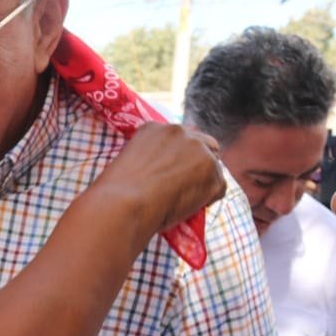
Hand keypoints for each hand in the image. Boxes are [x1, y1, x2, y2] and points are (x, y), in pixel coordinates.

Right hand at [94, 123, 224, 235]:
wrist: (124, 203)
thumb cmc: (116, 192)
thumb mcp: (129, 162)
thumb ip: (150, 157)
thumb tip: (164, 173)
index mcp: (155, 127)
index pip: (181, 138)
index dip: (180, 157)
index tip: (172, 173)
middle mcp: (180, 132)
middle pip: (204, 144)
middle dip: (199, 163)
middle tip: (185, 186)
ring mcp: (199, 150)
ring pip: (213, 167)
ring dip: (204, 182)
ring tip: (183, 201)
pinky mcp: (212, 172)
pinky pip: (219, 188)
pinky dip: (208, 200)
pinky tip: (189, 208)